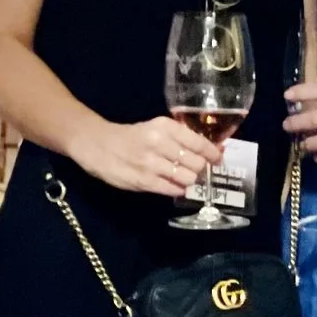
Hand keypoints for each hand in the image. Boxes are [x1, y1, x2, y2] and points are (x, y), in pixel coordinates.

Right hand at [78, 116, 224, 198]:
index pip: (200, 143)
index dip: (213, 154)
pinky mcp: (143, 181)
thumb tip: (213, 150)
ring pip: (187, 178)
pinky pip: (172, 189)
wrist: (98, 145)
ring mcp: (151, 164)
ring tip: (185, 178)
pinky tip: (175, 185)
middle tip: (198, 171)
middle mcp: (159, 143)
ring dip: (190, 181)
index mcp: (165, 127)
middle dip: (201, 169)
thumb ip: (181, 138)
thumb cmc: (132, 136)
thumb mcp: (156, 128)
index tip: (218, 160)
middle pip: (197, 163)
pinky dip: (178, 189)